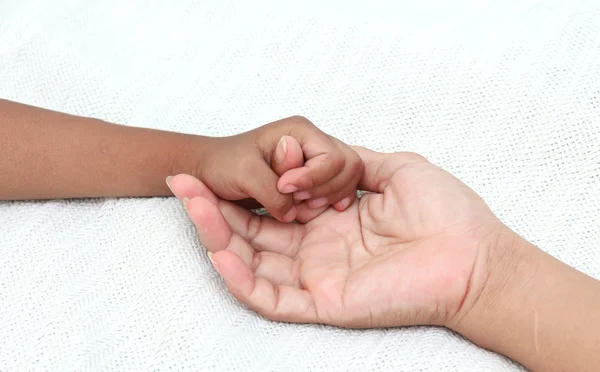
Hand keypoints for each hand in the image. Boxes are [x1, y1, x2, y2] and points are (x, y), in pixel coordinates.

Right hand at [168, 145, 503, 327]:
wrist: (476, 253)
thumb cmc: (446, 213)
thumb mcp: (392, 169)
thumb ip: (349, 163)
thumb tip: (319, 154)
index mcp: (331, 223)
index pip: (271, 211)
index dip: (240, 192)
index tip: (215, 168)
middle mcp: (318, 252)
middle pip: (252, 235)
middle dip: (215, 209)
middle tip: (184, 181)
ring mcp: (318, 279)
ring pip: (252, 264)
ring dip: (217, 236)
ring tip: (190, 201)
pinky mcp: (324, 303)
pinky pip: (271, 296)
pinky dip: (240, 277)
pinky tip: (217, 249)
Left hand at [181, 116, 362, 221]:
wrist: (211, 172)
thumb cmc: (223, 164)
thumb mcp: (243, 174)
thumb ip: (271, 189)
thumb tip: (293, 210)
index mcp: (299, 132)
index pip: (333, 157)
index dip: (313, 178)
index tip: (284, 187)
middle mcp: (313, 143)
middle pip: (348, 167)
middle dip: (327, 189)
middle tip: (297, 200)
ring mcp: (316, 162)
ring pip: (347, 180)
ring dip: (328, 197)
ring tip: (301, 206)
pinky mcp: (314, 180)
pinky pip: (338, 192)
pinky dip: (328, 203)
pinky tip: (311, 210)